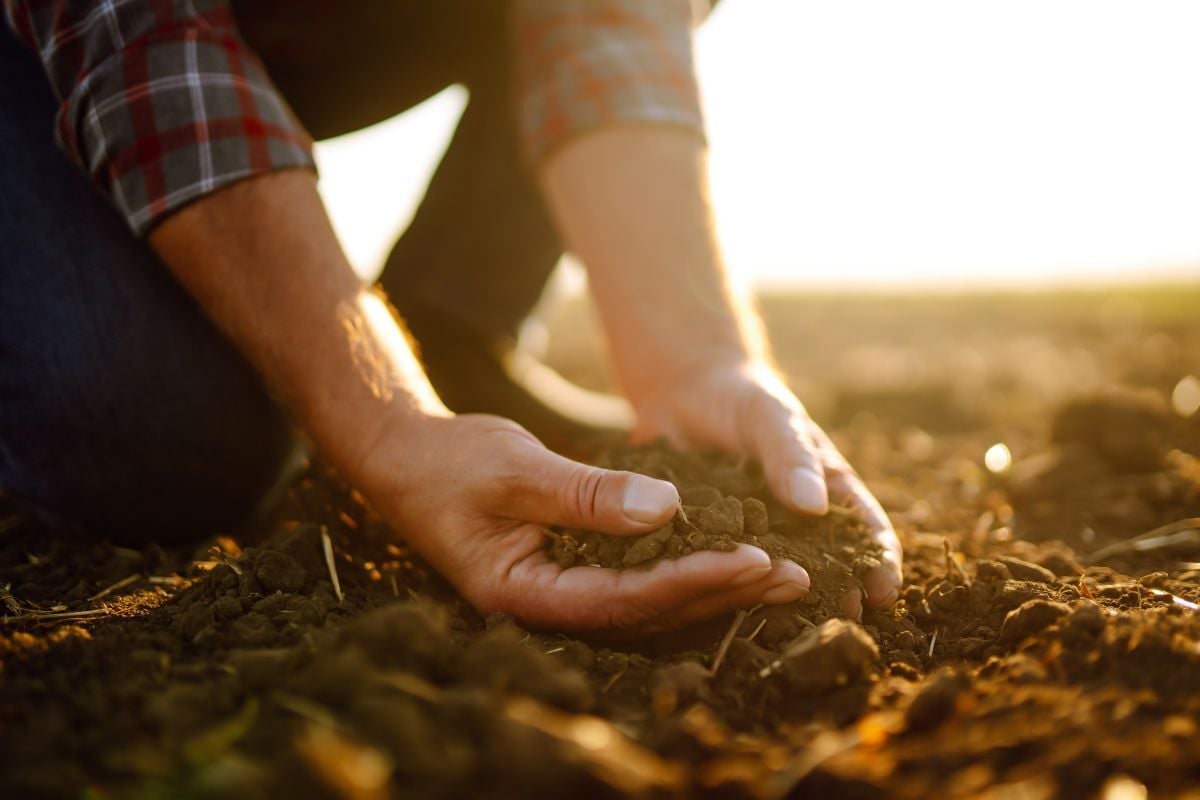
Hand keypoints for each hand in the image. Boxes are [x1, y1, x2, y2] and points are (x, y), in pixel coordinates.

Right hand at [356, 412, 809, 631]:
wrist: (405, 457)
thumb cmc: (449, 462)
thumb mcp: (514, 469)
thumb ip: (586, 494)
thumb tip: (670, 509)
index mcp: (525, 594)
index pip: (625, 599)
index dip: (693, 581)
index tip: (754, 559)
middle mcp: (547, 605)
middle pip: (648, 612)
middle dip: (720, 592)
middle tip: (792, 575)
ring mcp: (559, 590)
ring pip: (649, 600)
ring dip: (713, 586)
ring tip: (780, 573)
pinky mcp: (571, 568)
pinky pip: (637, 576)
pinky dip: (684, 566)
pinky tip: (729, 556)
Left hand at [631, 358, 902, 618]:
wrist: (684, 392)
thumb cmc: (744, 400)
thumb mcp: (770, 418)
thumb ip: (790, 456)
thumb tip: (814, 506)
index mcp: (825, 488)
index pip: (864, 530)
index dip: (879, 562)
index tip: (883, 592)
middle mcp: (795, 521)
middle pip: (826, 566)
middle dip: (837, 596)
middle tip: (840, 627)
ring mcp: (754, 535)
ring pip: (774, 576)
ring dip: (783, 602)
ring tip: (790, 633)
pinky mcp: (709, 542)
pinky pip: (720, 569)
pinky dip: (725, 590)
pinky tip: (723, 611)